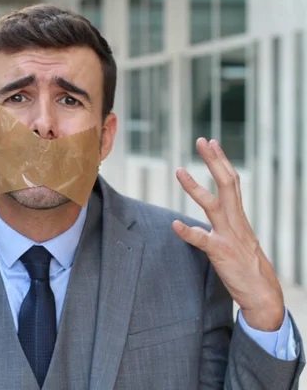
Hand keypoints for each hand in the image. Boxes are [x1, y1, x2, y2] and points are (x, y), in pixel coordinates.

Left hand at [173, 138, 284, 331]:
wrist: (263, 294)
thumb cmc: (248, 267)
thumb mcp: (238, 239)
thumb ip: (227, 224)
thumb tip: (213, 215)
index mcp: (239, 217)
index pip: (233, 182)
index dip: (221, 162)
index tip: (212, 143)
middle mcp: (236, 222)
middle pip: (228, 184)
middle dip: (214, 161)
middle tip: (202, 141)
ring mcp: (229, 236)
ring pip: (213, 205)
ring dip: (194, 187)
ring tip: (179, 170)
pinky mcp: (221, 253)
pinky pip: (203, 240)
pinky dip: (188, 232)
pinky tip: (174, 225)